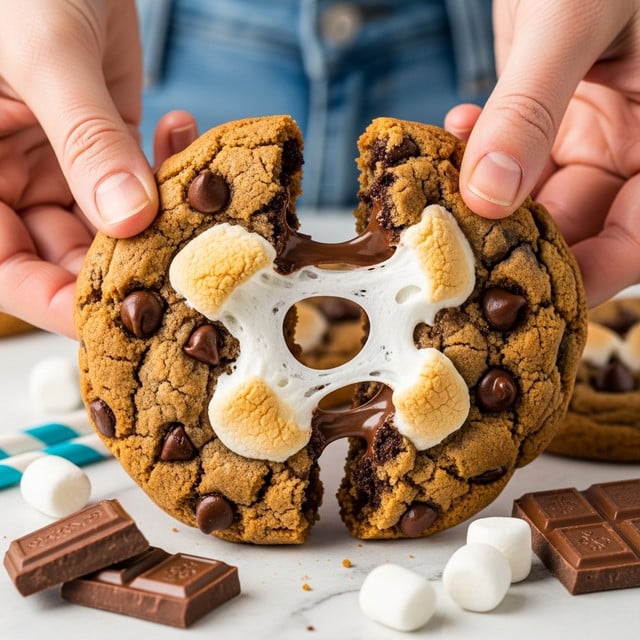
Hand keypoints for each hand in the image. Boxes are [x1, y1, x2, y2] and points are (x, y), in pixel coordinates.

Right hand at [0, 1, 195, 336]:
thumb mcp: (44, 53)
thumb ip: (85, 141)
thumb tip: (131, 221)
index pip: (7, 269)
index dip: (57, 300)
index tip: (121, 313)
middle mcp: (9, 177)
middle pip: (68, 255)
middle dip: (131, 262)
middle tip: (186, 260)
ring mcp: (60, 162)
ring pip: (115, 223)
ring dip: (161, 215)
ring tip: (199, 198)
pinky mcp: (105, 141)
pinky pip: (140, 177)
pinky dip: (167, 165)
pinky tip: (182, 130)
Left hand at [446, 0, 639, 306]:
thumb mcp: (578, 13)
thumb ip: (532, 107)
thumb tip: (489, 196)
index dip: (592, 272)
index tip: (525, 290)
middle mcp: (639, 138)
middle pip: (580, 222)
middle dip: (514, 235)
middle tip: (454, 242)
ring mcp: (596, 123)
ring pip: (537, 191)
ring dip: (485, 192)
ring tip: (441, 187)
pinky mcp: (551, 106)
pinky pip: (513, 150)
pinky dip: (480, 148)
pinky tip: (456, 127)